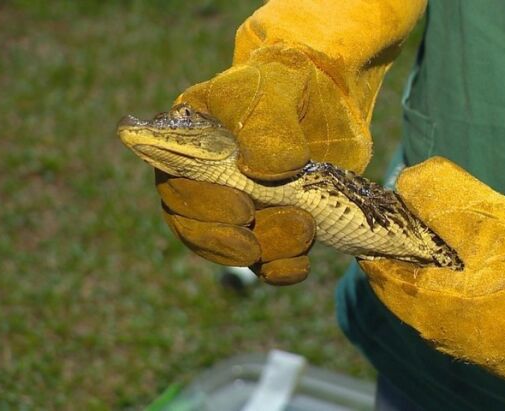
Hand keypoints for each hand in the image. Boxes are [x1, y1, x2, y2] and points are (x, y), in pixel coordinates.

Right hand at [156, 45, 373, 284]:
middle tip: (264, 237)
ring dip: (267, 249)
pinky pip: (265, 263)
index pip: (174, 186)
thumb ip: (266, 122)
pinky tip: (300, 263)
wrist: (330, 99)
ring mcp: (238, 208)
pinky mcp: (271, 228)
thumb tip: (262, 171)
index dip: (200, 207)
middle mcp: (204, 182)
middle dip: (228, 240)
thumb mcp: (276, 87)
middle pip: (193, 227)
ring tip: (305, 227)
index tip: (242, 210)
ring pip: (233, 249)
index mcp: (186, 144)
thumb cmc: (288, 84)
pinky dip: (281, 269)